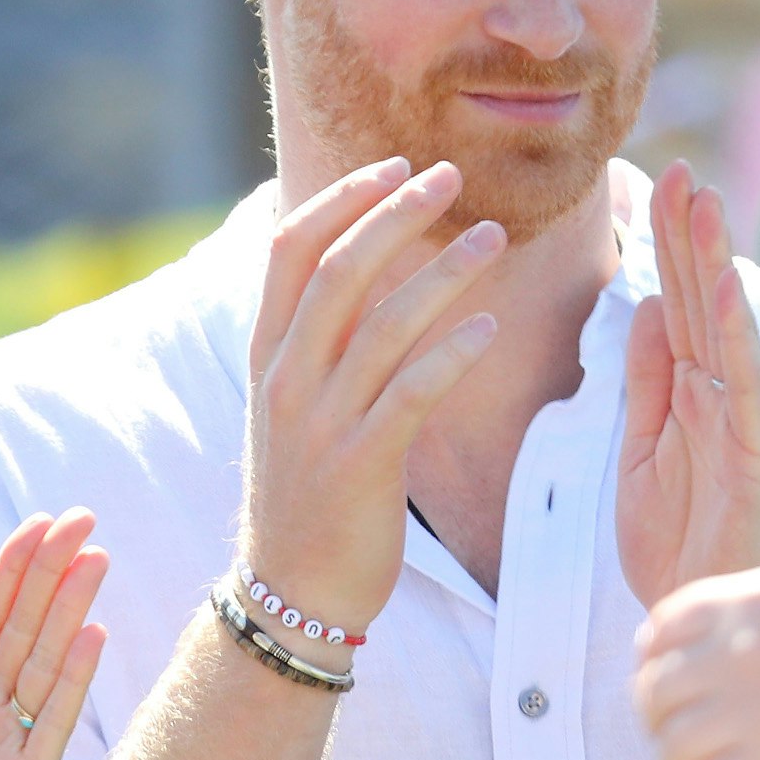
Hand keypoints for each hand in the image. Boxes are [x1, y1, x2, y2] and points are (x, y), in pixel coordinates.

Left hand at [0, 512, 109, 759]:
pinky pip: (48, 726)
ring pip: (43, 666)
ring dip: (69, 611)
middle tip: (82, 516)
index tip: (37, 522)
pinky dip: (69, 680)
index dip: (11, 573)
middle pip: (25, 631)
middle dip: (51, 574)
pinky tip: (91, 635)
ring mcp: (11, 752)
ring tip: (95, 557)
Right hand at [242, 157, 504, 642]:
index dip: (342, 198)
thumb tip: (360, 272)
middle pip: (336, 270)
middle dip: (394, 214)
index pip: (290, 250)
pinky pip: (411, 393)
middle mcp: (285, 381)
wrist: (290, 594)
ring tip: (493, 239)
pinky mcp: (361, 467)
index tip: (395, 165)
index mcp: (267, 357)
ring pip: (382, 325)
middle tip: (451, 177)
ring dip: (441, 272)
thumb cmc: (307, 494)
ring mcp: (319, 423)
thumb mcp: (294, 408)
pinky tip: (490, 326)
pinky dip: (451, 352)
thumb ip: (321, 343)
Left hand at [618, 163, 759, 606]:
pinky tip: (725, 287)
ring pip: (726, 331)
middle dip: (690, 237)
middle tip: (676, 168)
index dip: (668, 247)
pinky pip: (745, 388)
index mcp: (693, 396)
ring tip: (704, 201)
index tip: (652, 183)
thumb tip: (642, 305)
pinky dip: (736, 336)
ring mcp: (744, 427)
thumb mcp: (641, 453)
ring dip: (715, 264)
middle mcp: (724, 401)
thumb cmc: (676, 548)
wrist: (695, 625)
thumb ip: (645, 383)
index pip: (677, 306)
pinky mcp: (757, 460)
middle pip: (702, 304)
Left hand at [636, 563, 759, 759]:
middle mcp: (730, 651)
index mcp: (742, 601)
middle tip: (679, 741)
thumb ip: (756, 613)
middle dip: (658, 720)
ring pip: (668, 750)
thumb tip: (717, 644)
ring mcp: (742, 710)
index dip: (652, 662)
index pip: (659, 631)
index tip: (667, 686)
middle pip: (654, 693)